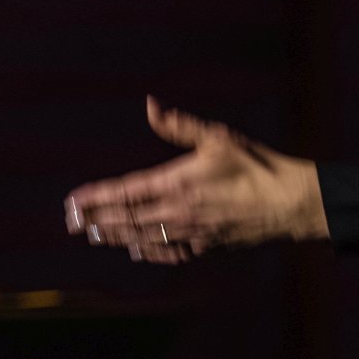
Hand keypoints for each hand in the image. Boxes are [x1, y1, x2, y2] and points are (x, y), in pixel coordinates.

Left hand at [64, 97, 326, 263]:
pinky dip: (146, 251)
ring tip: (92, 234)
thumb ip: (179, 125)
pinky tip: (135, 249)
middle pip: (125, 219)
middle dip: (95, 219)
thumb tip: (150, 105)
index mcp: (177, 183)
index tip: (73, 200)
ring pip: (141, 238)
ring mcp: (189, 234)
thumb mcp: (216, 137)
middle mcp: (177, 212)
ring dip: (114, 236)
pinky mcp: (204, 247)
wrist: (288, 204)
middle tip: (70, 221)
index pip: (125, 192)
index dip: (96, 197)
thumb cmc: (254, 165)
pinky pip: (166, 253)